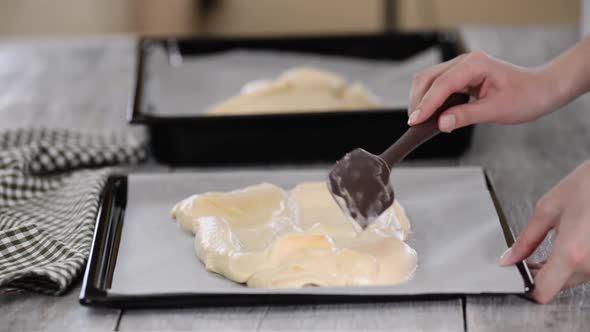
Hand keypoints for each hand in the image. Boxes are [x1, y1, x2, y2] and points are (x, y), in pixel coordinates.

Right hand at [407, 51, 558, 131]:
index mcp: (475, 64)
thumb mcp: (497, 110)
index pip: (442, 84)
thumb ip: (466, 115)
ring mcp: (461, 68)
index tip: (415, 120)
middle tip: (415, 123)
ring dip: (421, 100)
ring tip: (421, 120)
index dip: (426, 103)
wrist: (540, 90)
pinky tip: (431, 114)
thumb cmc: (525, 96)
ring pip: (428, 81)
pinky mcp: (460, 77)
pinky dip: (430, 100)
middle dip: (418, 101)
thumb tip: (441, 123)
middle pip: (428, 78)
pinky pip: (437, 86)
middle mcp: (465, 62)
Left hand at [499, 161, 589, 302]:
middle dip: (539, 274)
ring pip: (571, 279)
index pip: (543, 291)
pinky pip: (585, 270)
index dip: (527, 287)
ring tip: (551, 244)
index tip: (518, 275)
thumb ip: (526, 239)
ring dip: (557, 268)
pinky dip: (573, 262)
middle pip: (556, 286)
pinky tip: (567, 244)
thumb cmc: (587, 187)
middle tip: (526, 257)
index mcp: (570, 253)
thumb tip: (509, 258)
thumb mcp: (548, 209)